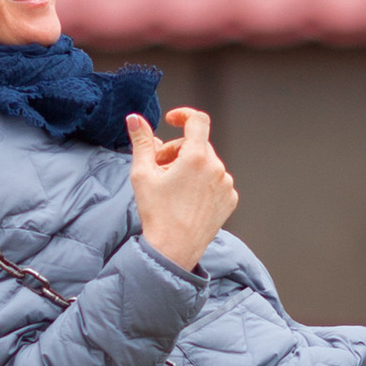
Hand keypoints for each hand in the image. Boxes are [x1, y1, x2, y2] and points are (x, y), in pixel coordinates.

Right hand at [126, 107, 237, 271]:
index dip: (183, 115)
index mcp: (196, 157)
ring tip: (172, 187)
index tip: (172, 120)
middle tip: (159, 167)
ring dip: (190, 167)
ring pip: (207, 163)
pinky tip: (186, 198)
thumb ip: (142, 142)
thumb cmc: (157, 214)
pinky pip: (216, 181)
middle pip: (197, 144)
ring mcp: (226, 185)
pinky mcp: (230, 199)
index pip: (197, 120)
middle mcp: (216, 168)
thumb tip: (135, 119)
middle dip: (177, 150)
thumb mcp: (142, 174)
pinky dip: (202, 183)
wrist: (173, 250)